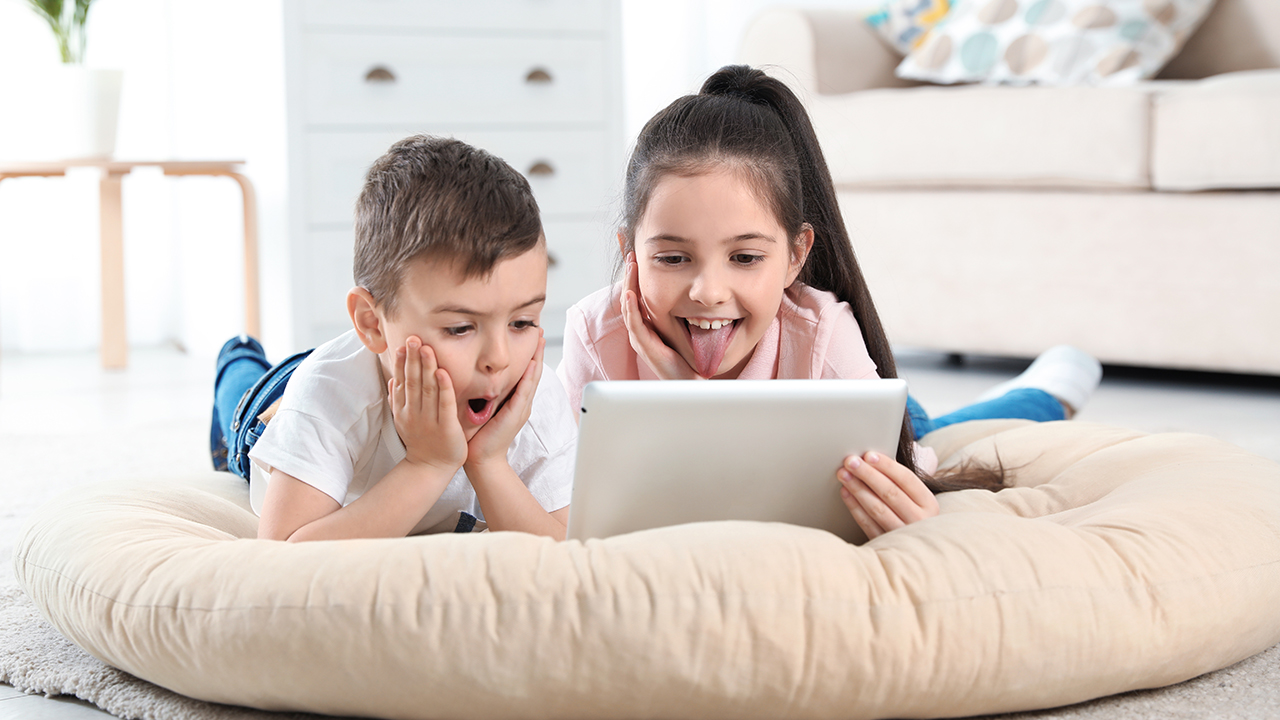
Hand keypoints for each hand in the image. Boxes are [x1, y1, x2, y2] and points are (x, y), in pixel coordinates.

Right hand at [389, 336, 466, 472]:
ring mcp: (429, 420)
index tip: (402, 344)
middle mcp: (414, 413)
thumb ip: (398, 400)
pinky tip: (442, 372)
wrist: (430, 468)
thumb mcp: (404, 420)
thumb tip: (392, 379)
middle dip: (413, 359)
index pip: (401, 381)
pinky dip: (444, 388)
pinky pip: (445, 404)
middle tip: (414, 338)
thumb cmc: (421, 441)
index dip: (402, 362)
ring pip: (427, 389)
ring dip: (426, 367)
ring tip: (427, 348)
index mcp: (403, 409)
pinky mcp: (446, 427)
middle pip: (412, 381)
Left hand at [465, 331, 544, 473]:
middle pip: (533, 372)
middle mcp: (521, 403)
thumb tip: (479, 375)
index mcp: (514, 401)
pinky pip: (524, 392)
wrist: (481, 459)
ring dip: (537, 359)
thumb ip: (487, 393)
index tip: (530, 336)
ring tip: (540, 341)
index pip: (525, 373)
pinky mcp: (515, 414)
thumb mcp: (484, 408)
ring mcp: (521, 409)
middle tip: (540, 331)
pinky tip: (532, 364)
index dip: (529, 354)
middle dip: (537, 351)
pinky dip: (529, 377)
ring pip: (532, 378)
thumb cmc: (479, 436)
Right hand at [619, 252, 702, 379]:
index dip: (634, 273)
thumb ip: (685, 308)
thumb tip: (694, 286)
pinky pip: (636, 324)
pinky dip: (632, 308)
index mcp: (648, 322)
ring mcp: (642, 337)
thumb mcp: (685, 325)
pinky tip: (631, 294)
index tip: (634, 251)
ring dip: (630, 284)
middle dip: (630, 272)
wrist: (692, 380)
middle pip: (629, 294)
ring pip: (630, 306)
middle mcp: (641, 328)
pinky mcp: (646, 347)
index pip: (637, 292)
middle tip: (629, 250)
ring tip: (631, 265)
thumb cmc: (688, 356)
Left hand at [837, 451, 938, 538]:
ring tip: (843, 475)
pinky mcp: (886, 544)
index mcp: (929, 504)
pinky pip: (868, 524)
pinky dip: (855, 507)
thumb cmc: (912, 513)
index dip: (886, 466)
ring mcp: (903, 534)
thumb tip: (872, 458)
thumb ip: (899, 481)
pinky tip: (845, 493)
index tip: (868, 455)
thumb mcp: (916, 498)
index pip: (907, 479)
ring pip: (877, 509)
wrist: (917, 548)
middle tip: (850, 461)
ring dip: (858, 489)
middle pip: (890, 493)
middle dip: (867, 474)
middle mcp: (919, 520)